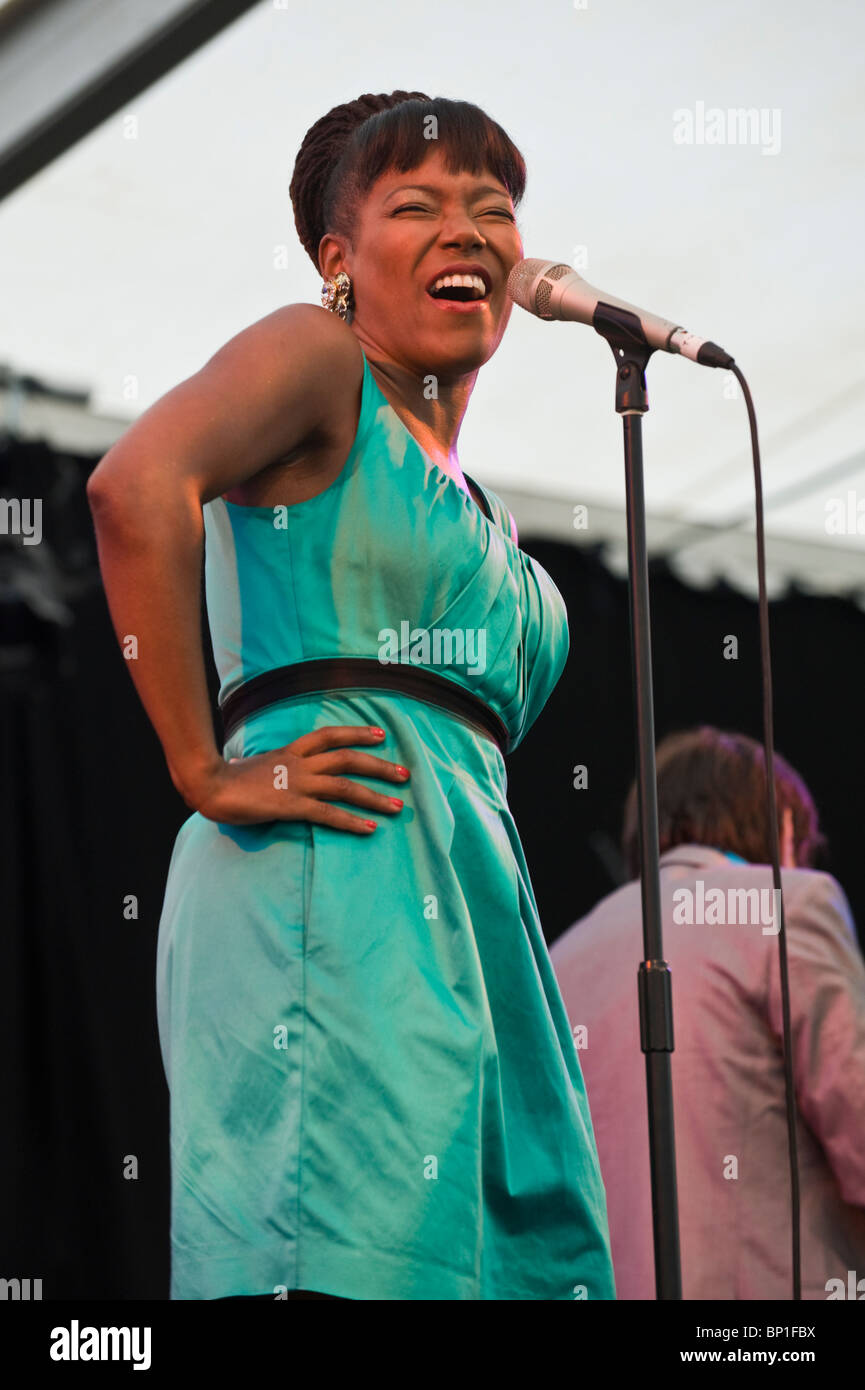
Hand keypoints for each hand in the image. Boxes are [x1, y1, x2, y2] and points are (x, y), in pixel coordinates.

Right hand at [188, 725, 409, 830]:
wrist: (210, 785)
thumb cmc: (226, 777)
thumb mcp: (250, 764)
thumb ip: (261, 764)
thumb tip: (250, 764)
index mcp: (291, 751)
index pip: (330, 736)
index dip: (357, 733)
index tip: (380, 735)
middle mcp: (300, 764)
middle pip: (348, 759)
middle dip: (379, 766)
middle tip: (404, 774)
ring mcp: (298, 784)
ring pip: (345, 786)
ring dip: (374, 796)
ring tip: (397, 805)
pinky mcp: (292, 806)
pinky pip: (328, 814)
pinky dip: (351, 821)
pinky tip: (370, 828)